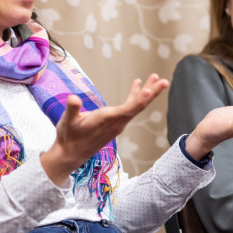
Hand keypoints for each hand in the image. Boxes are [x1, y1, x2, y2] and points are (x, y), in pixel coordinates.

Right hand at [40, 74, 168, 184]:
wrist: (70, 154)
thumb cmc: (69, 137)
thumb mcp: (68, 121)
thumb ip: (72, 109)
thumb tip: (73, 98)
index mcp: (108, 120)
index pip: (127, 109)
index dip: (138, 99)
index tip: (149, 91)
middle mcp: (117, 122)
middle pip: (138, 106)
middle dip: (152, 93)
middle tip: (164, 81)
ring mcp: (118, 123)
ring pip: (136, 106)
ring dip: (146, 92)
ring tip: (155, 78)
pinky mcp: (115, 123)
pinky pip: (130, 108)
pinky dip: (135, 96)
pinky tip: (138, 85)